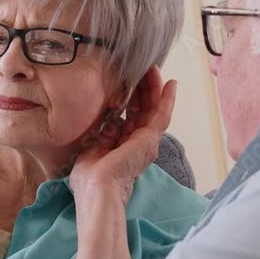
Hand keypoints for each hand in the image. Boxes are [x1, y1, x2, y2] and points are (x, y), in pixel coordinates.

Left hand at [69, 66, 177, 205]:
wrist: (96, 189)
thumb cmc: (89, 178)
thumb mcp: (93, 148)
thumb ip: (104, 135)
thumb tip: (109, 122)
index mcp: (122, 146)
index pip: (129, 116)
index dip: (130, 98)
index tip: (127, 81)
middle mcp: (137, 144)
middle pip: (143, 109)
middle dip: (143, 88)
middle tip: (143, 68)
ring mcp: (146, 142)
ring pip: (153, 109)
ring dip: (154, 88)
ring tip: (154, 69)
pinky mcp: (150, 139)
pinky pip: (162, 115)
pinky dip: (167, 99)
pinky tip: (170, 84)